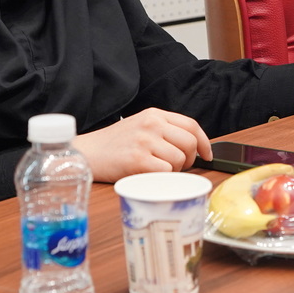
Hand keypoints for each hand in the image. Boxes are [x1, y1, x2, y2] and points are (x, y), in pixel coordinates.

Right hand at [72, 108, 211, 182]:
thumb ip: (163, 131)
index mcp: (155, 114)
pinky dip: (162, 178)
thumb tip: (192, 147)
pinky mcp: (137, 159)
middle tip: (178, 167)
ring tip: (158, 170)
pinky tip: (150, 175)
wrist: (86, 152)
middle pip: (189, 142)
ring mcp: (144, 141)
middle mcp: (151, 124)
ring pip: (179, 159)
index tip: (207, 155)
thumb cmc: (114, 144)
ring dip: (174, 170)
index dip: (204, 142)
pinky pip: (165, 171)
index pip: (191, 125)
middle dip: (189, 159)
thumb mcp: (140, 126)